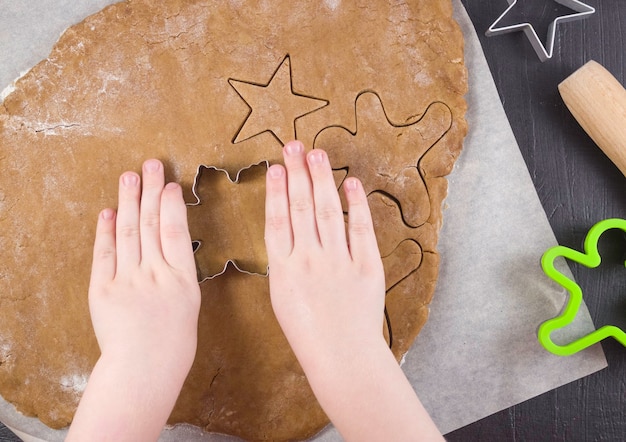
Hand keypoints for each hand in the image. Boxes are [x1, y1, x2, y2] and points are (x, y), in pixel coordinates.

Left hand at [68, 159, 199, 441]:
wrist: (143, 370)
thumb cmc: (174, 344)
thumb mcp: (189, 305)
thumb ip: (178, 273)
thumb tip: (170, 244)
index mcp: (182, 280)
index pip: (176, 232)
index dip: (172, 204)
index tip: (170, 184)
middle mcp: (155, 275)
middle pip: (152, 224)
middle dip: (150, 191)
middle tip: (150, 164)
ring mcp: (127, 281)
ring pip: (129, 232)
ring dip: (128, 202)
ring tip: (129, 177)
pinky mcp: (103, 290)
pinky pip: (105, 254)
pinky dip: (106, 232)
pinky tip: (109, 212)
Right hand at [264, 141, 441, 441]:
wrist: (343, 356)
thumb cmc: (308, 332)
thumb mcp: (282, 297)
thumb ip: (285, 261)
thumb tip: (287, 227)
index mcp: (284, 270)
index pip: (277, 220)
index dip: (275, 191)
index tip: (275, 167)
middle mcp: (309, 259)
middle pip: (301, 207)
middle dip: (297, 174)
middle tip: (294, 146)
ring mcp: (338, 261)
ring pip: (328, 211)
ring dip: (322, 180)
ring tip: (316, 155)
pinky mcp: (366, 265)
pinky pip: (361, 229)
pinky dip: (357, 205)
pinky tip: (350, 183)